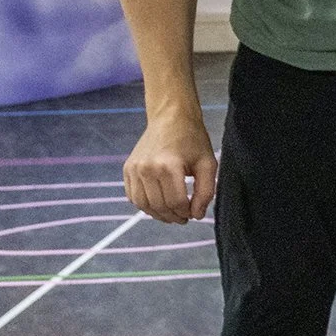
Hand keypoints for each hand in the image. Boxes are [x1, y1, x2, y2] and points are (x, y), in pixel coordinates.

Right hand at [125, 109, 215, 224]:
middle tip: (184, 217)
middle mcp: (147, 168)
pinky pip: (133, 197)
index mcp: (169, 166)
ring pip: (144, 205)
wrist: (170, 117)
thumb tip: (197, 215)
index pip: (176, 203)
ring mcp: (134, 169)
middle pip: (159, 206)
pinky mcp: (127, 169)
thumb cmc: (192, 140)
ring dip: (158, 214)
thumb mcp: (208, 164)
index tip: (194, 214)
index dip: (187, 213)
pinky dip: (145, 205)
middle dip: (174, 217)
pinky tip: (158, 204)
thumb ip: (206, 192)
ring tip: (172, 214)